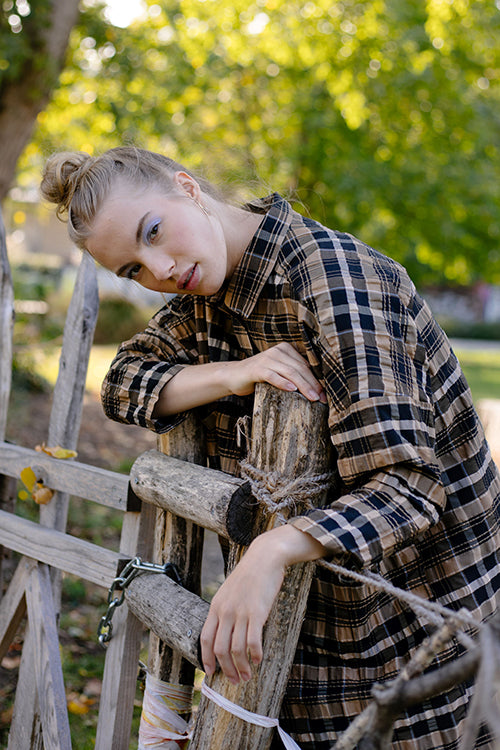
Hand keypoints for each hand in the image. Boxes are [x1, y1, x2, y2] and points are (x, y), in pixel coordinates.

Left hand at [200, 525, 326, 683]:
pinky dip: (254, 654)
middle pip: (220, 648)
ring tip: (247, 676)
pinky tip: (258, 660)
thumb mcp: (229, 592)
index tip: (211, 673)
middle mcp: (225, 611)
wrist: (264, 558)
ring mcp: (240, 612)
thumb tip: (224, 634)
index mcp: (216, 606)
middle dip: (226, 669)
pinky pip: (253, 640)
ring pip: (236, 649)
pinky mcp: (257, 612)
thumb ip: (224, 611)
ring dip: (241, 667)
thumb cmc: (249, 575)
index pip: (205, 639)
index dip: (206, 659)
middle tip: (234, 680)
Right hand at [223, 343, 326, 402]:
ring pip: (290, 372)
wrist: (233, 376)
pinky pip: (273, 375)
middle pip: (300, 368)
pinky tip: (292, 390)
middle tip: (321, 399)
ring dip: (303, 386)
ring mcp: (266, 358)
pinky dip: (283, 383)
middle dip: (313, 385)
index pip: (306, 366)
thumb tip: (316, 390)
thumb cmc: (260, 377)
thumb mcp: (279, 372)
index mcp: (286, 349)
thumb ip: (294, 375)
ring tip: (312, 398)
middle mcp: (278, 350)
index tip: (324, 396)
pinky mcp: (257, 369)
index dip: (317, 380)